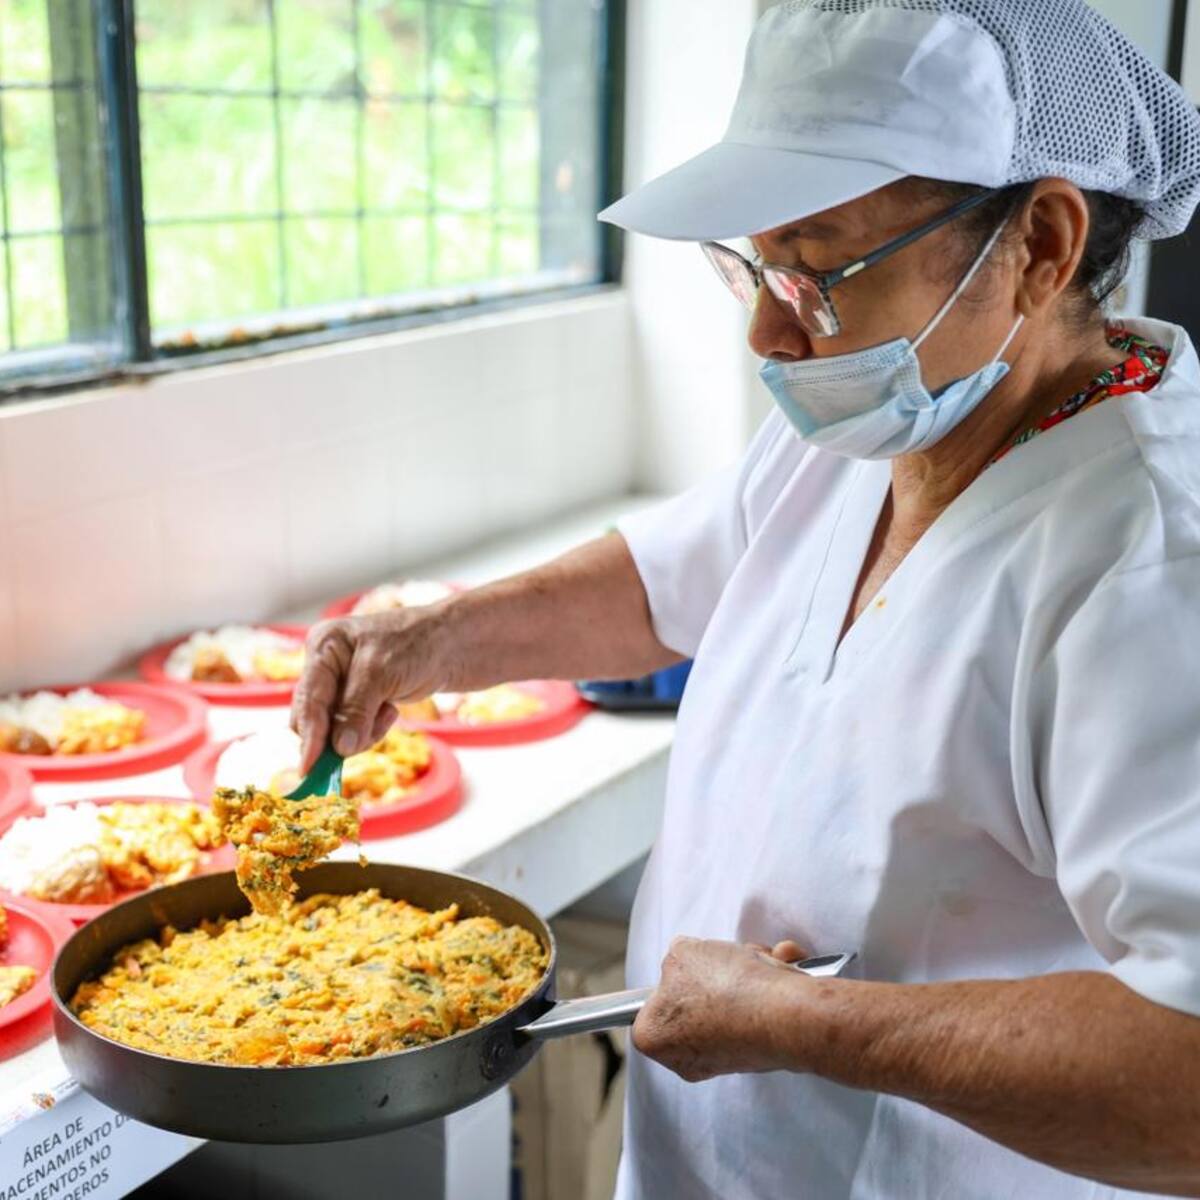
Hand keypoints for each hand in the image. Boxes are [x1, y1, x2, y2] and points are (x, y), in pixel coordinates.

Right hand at [290, 608, 450, 771]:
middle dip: (340, 734)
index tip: (309, 769)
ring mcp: (340, 685)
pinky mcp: (357, 701)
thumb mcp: (382, 673)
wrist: (451, 645)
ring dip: (362, 731)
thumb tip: (339, 748)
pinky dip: (372, 729)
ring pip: (333, 730)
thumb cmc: (417, 644)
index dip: (309, 735)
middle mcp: (326, 666)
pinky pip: (352, 730)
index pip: (308, 698)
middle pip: (314, 718)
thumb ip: (356, 710)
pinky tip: (391, 710)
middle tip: (369, 735)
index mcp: (324, 646)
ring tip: (388, 712)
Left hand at [631, 937, 813, 1081]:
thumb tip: (684, 960)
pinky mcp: (763, 1050)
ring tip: (762, 961)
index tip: (690, 965)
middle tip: (729, 957)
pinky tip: (780, 968)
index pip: (652, 1003)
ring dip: (752, 968)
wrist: (789, 1015)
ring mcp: (727, 1056)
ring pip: (735, 996)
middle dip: (721, 968)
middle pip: (698, 997)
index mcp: (653, 1038)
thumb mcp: (682, 951)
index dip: (674, 975)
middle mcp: (687, 1057)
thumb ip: (676, 955)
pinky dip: (774, 981)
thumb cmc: (729, 991)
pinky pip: (762, 1005)